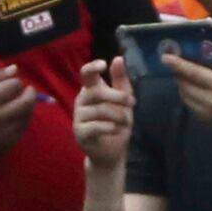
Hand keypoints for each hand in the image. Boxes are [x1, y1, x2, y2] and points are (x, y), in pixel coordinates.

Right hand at [70, 58, 133, 175]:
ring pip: (99, 110)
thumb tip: (118, 58)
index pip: (86, 74)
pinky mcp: (80, 133)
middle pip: (97, 92)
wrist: (111, 152)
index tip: (104, 65)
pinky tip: (115, 130)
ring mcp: (78, 117)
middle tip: (132, 103)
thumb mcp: (124, 101)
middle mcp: (81, 101)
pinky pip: (96, 126)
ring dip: (118, 115)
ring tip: (126, 122)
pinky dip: (110, 127)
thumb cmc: (117, 123)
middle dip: (118, 96)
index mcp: (90, 90)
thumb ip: (121, 81)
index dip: (93, 67)